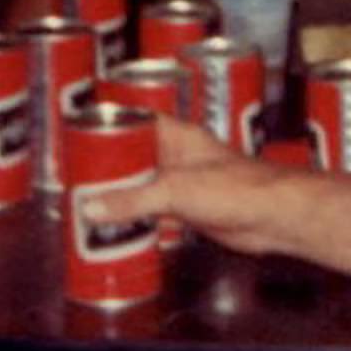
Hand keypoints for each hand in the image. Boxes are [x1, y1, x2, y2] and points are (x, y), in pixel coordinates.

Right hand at [81, 117, 286, 254]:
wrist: (273, 216)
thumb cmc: (239, 188)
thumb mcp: (176, 190)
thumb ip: (133, 200)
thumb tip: (93, 207)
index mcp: (177, 136)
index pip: (136, 122)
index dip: (109, 127)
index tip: (81, 137)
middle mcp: (180, 156)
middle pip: (135, 157)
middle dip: (109, 168)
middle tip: (77, 179)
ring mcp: (185, 183)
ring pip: (144, 185)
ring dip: (121, 196)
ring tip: (88, 205)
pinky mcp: (191, 209)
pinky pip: (156, 211)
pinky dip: (137, 218)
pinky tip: (118, 228)